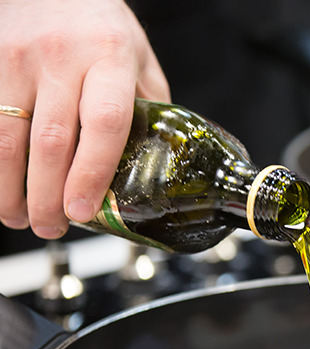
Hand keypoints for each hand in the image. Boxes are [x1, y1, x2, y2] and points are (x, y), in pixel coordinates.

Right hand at [0, 0, 169, 238]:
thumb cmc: (98, 22)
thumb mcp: (138, 56)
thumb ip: (147, 105)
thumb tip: (157, 160)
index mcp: (110, 57)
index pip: (105, 123)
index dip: (93, 174)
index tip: (84, 211)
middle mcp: (61, 57)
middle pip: (50, 141)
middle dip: (47, 197)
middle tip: (52, 228)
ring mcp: (16, 57)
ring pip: (6, 137)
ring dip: (9, 189)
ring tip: (21, 219)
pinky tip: (1, 186)